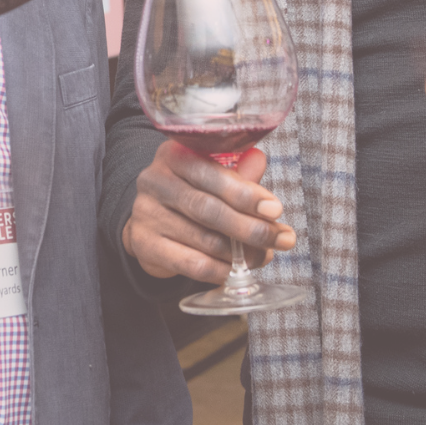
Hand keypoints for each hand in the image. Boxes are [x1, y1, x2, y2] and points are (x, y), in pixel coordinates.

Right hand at [122, 143, 295, 284]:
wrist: (150, 222)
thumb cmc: (190, 193)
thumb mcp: (211, 176)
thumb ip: (236, 172)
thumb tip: (258, 159)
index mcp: (173, 154)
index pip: (212, 174)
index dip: (246, 194)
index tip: (275, 210)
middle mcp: (155, 181)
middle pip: (208, 209)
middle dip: (250, 227)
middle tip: (280, 239)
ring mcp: (146, 214)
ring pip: (203, 239)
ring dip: (240, 253)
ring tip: (264, 255)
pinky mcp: (145, 244)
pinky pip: (191, 264)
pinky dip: (220, 270)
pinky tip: (236, 270)